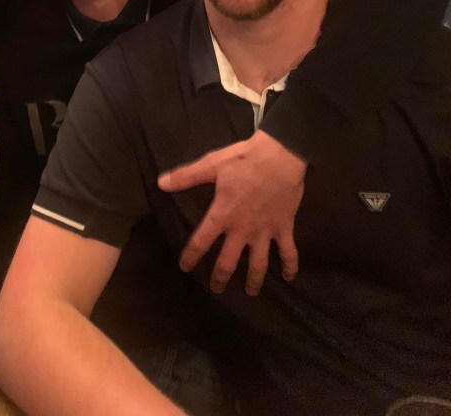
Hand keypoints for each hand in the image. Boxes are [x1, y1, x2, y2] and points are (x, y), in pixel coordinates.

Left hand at [158, 131, 305, 295]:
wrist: (280, 157)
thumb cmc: (243, 160)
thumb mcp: (211, 165)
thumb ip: (186, 176)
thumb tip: (160, 183)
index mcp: (222, 215)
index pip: (201, 242)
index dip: (191, 256)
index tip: (185, 268)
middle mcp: (242, 230)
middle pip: (228, 262)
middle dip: (220, 277)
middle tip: (216, 290)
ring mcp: (264, 232)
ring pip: (259, 264)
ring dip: (254, 280)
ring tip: (250, 292)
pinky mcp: (284, 228)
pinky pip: (288, 252)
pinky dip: (290, 266)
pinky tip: (289, 278)